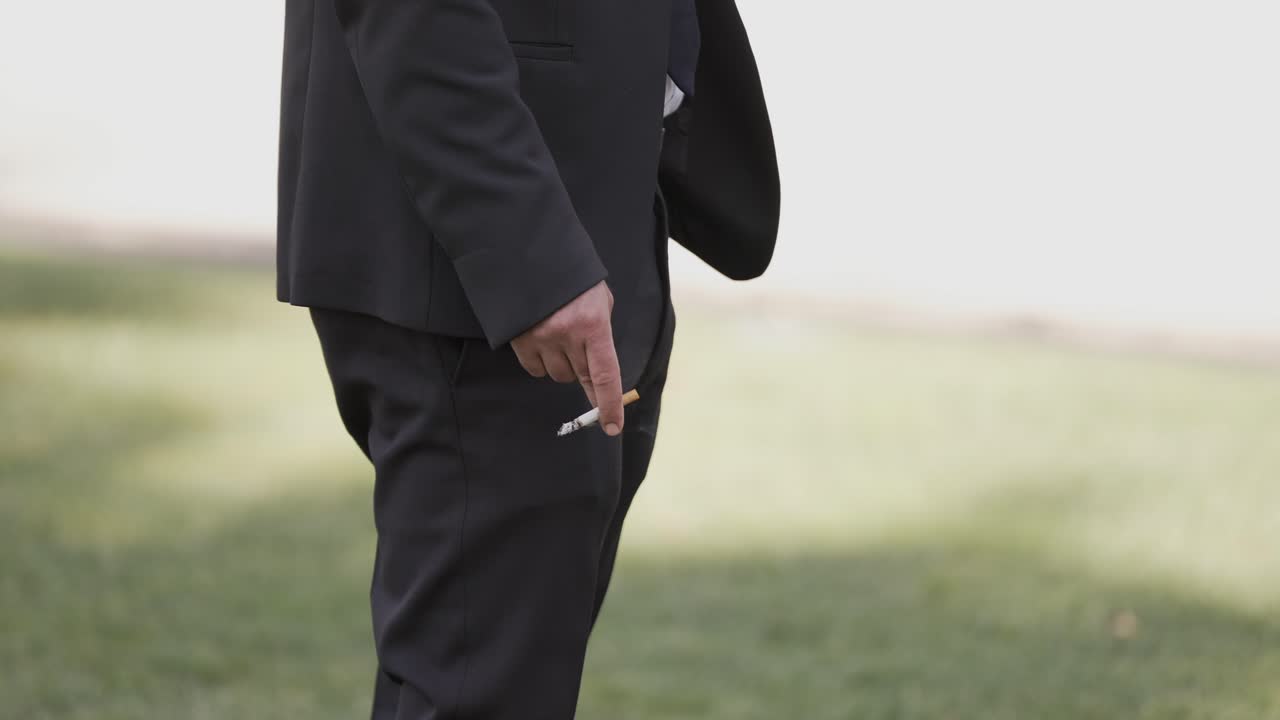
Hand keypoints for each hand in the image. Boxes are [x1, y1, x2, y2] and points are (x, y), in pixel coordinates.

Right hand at [511, 281, 623, 435]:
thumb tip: (598, 361)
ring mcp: (542, 339)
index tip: (611, 426)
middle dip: (586, 374)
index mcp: (593, 324)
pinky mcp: (520, 341)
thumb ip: (601, 329)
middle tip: (582, 355)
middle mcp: (568, 335)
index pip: (605, 375)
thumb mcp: (598, 297)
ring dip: (562, 365)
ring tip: (559, 335)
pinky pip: (535, 369)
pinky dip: (541, 362)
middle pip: (581, 377)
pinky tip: (541, 340)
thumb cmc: (571, 277)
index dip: (609, 404)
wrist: (528, 255)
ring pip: (558, 375)